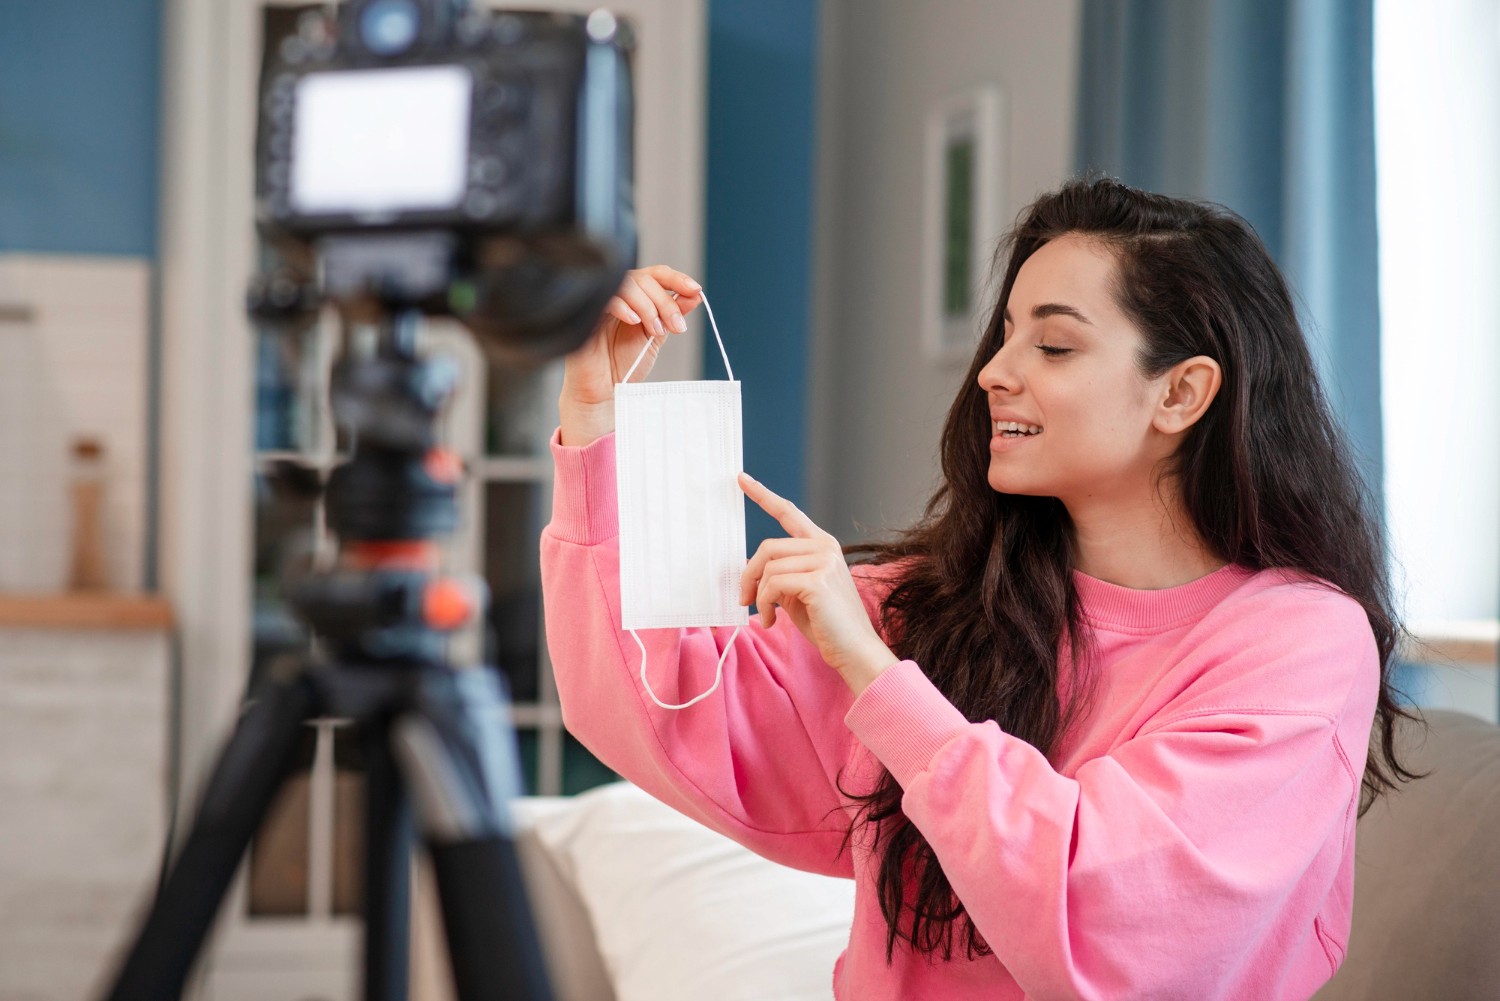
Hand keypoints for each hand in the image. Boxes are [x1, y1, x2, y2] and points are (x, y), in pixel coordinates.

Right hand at [559, 265, 703, 445]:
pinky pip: (605, 298)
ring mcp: (602, 302)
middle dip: (665, 302)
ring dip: (648, 306)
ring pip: (626, 284)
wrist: (604, 390)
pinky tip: (634, 322)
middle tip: (677, 326)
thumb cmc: (626, 364)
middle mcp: (620, 295)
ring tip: (655, 331)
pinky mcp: (587, 313)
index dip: (677, 278)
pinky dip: (624, 307)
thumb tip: (695, 296)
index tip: (695, 290)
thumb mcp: (656, 336)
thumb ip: (672, 315)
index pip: (656, 275)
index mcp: (637, 297)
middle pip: (644, 279)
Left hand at [737, 473, 896, 694]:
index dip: (763, 495)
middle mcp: (825, 547)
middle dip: (748, 575)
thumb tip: (749, 568)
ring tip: (766, 616)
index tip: (742, 479)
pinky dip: (765, 605)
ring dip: (758, 596)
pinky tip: (773, 621)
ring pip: (768, 567)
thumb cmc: (827, 625)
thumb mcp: (798, 592)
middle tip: (743, 600)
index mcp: (822, 545)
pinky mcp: (817, 581)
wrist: (855, 650)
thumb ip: (780, 573)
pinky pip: (772, 585)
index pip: (789, 513)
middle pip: (767, 547)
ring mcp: (824, 561)